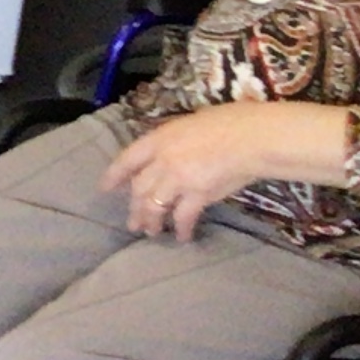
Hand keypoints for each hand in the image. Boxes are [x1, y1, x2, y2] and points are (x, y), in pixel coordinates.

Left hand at [103, 102, 352, 239]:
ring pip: (154, 205)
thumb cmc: (231, 122)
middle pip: (139, 188)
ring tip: (151, 233)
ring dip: (151, 222)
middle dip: (134, 208)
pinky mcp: (197, 195)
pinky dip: (182, 228)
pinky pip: (182, 217)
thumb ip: (175, 141)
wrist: (254, 137)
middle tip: (133, 223)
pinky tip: (183, 237)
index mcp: (159, 138)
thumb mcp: (192, 123)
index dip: (114, 175)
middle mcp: (162, 160)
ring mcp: (178, 179)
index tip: (105, 188)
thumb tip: (170, 152)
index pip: (127, 159)